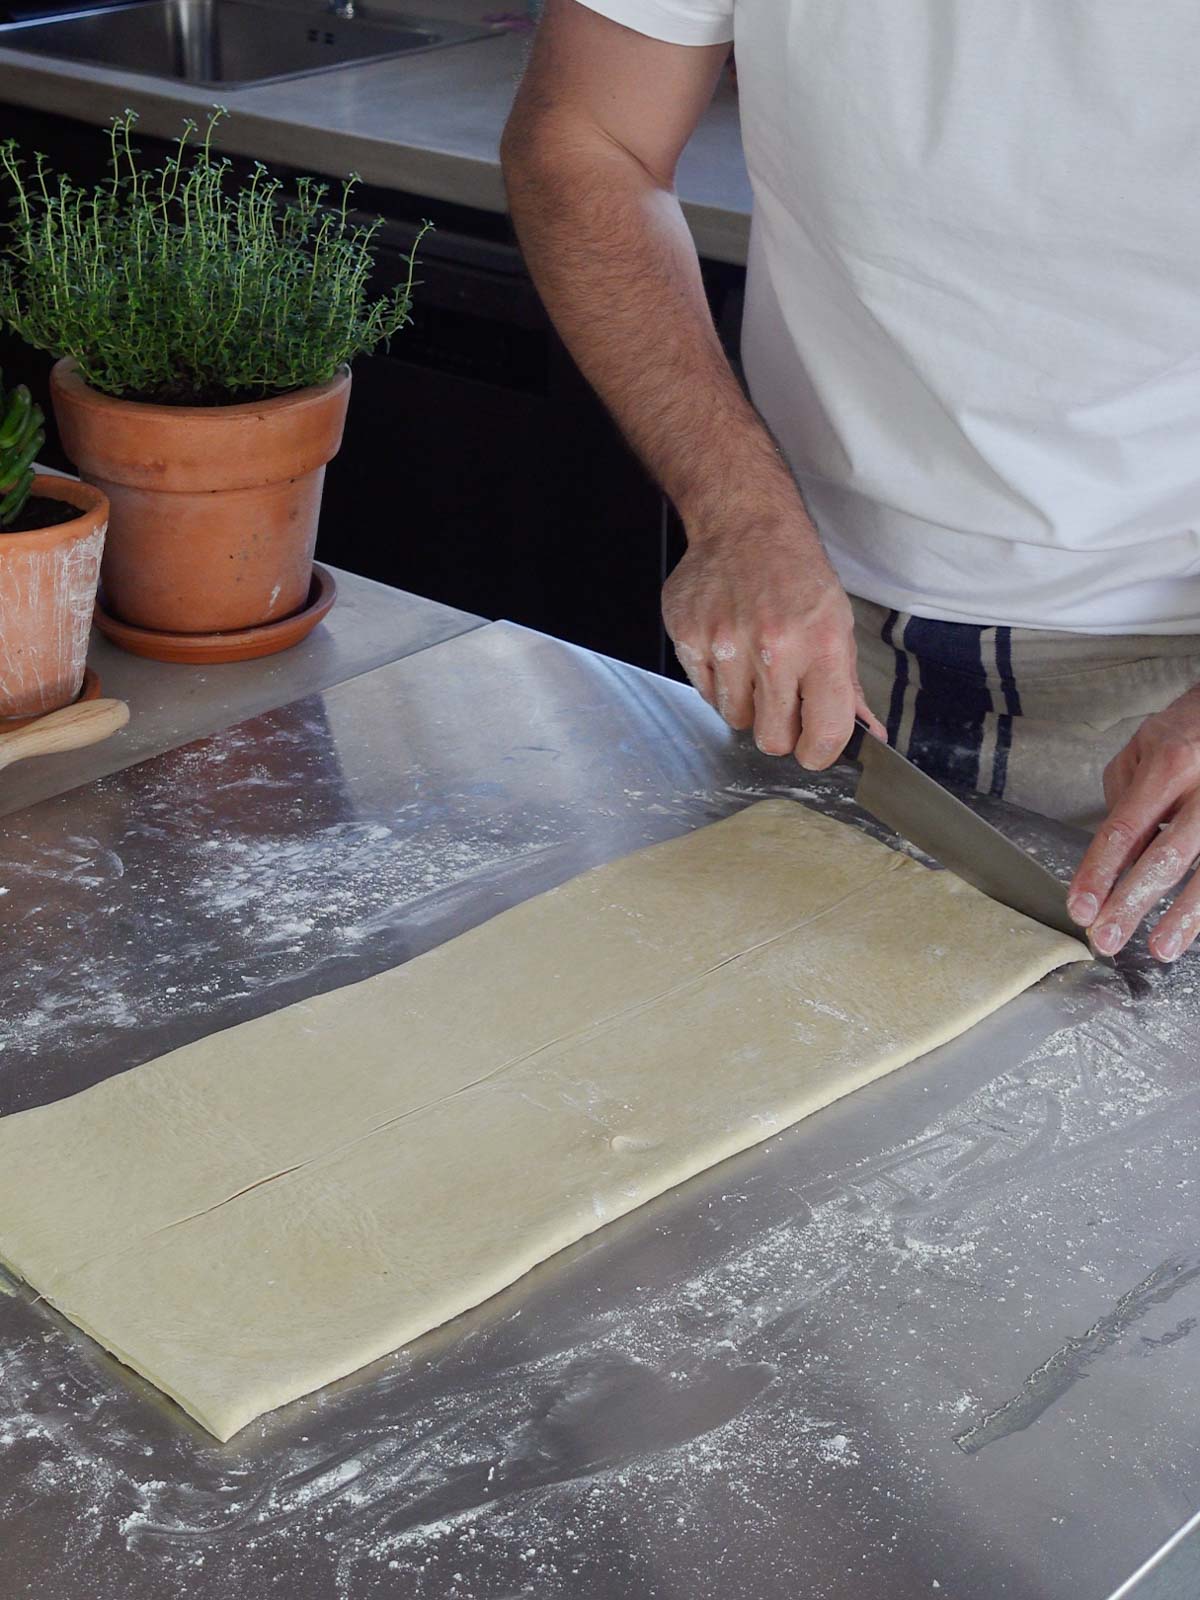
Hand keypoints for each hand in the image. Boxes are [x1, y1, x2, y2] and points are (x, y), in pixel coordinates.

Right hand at [661, 519, 885, 768]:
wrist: (745, 525)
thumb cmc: (796, 574)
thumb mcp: (838, 624)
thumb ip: (847, 687)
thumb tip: (867, 735)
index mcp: (821, 645)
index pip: (825, 732)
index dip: (820, 753)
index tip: (814, 749)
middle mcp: (773, 648)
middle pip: (772, 739)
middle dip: (779, 729)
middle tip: (781, 701)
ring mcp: (725, 643)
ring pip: (734, 719)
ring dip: (746, 703)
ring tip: (752, 664)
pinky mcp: (689, 637)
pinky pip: (704, 692)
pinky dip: (717, 682)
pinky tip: (728, 648)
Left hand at [1067, 687, 1199, 960]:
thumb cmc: (1190, 728)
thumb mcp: (1145, 746)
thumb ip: (1125, 797)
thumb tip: (1117, 854)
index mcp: (1170, 764)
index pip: (1124, 829)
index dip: (1099, 872)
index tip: (1080, 908)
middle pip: (1166, 857)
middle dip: (1132, 903)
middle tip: (1106, 939)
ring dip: (1185, 916)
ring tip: (1160, 949)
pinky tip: (1197, 928)